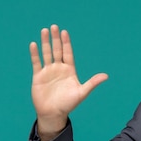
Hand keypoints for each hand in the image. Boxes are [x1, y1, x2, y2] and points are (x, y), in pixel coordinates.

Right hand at [29, 25, 107, 140]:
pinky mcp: (38, 76)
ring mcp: (48, 71)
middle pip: (57, 50)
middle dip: (56, 39)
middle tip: (54, 26)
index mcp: (69, 70)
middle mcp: (58, 68)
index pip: (68, 53)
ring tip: (44, 31)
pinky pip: (36, 62)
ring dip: (45, 42)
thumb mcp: (82, 92)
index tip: (64, 32)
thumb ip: (92, 83)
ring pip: (46, 54)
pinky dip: (35, 54)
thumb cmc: (68, 104)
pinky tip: (34, 44)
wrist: (53, 114)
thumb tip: (106, 76)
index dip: (66, 43)